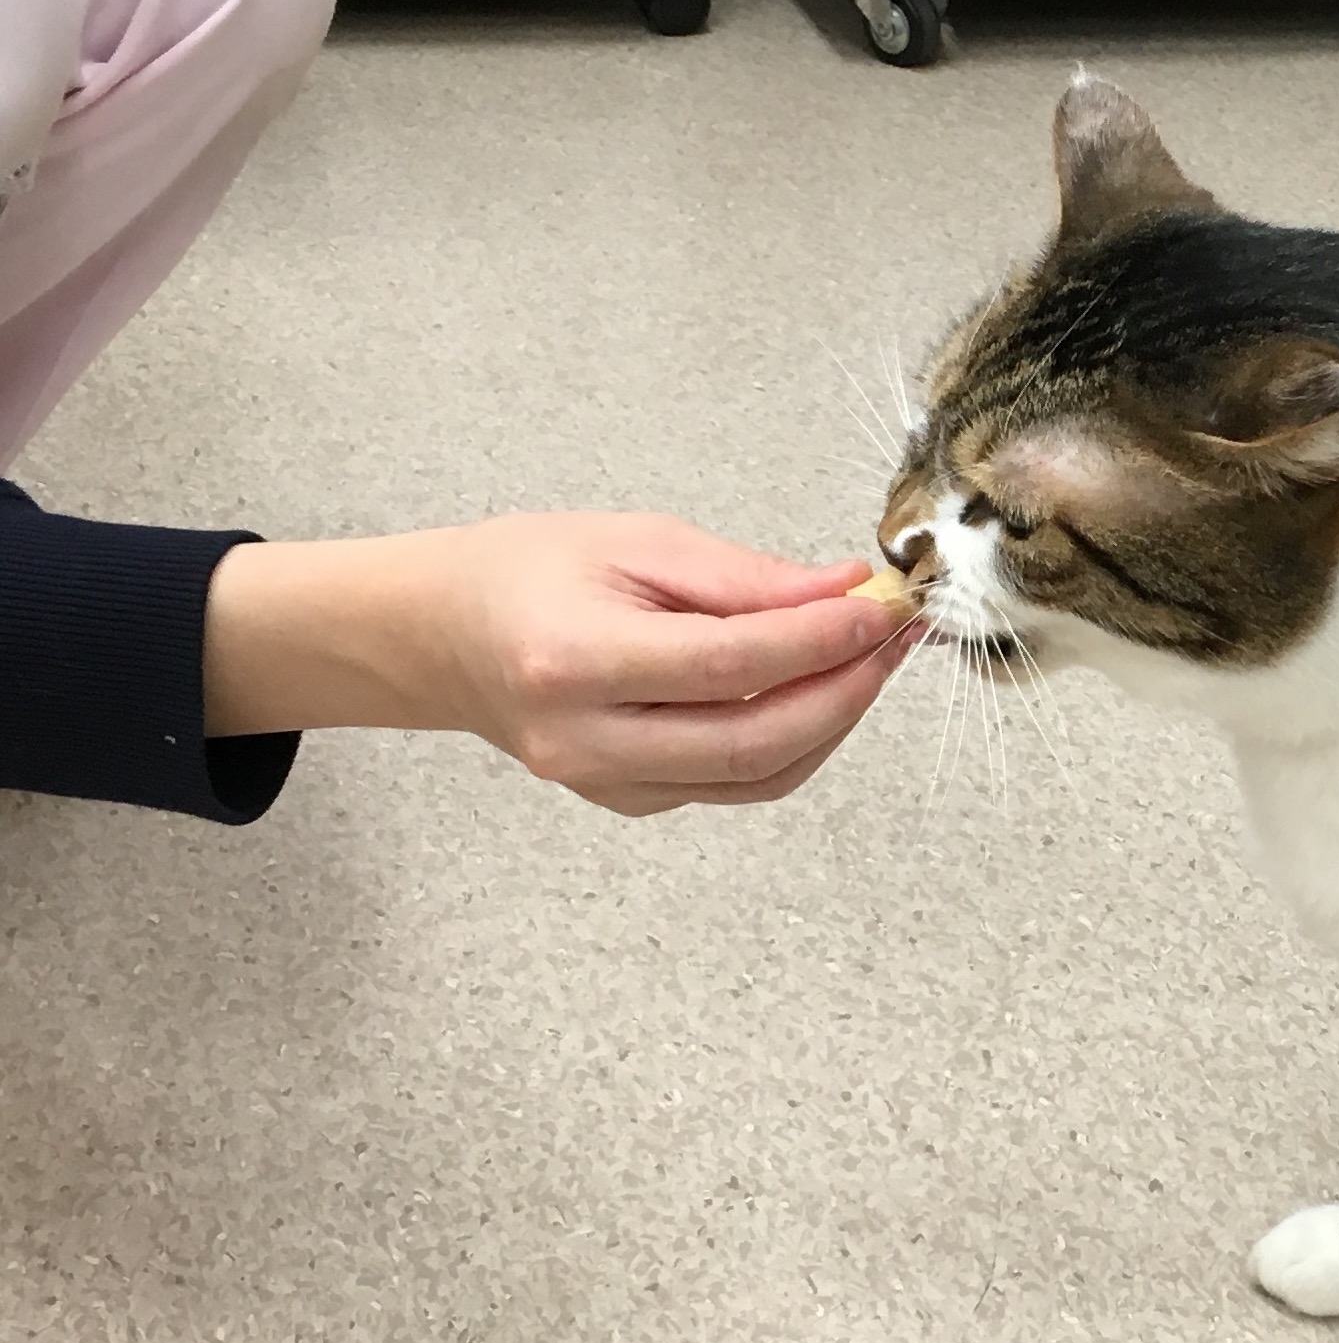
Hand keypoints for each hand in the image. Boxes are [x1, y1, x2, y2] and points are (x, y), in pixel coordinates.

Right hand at [204, 513, 920, 814]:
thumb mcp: (633, 541)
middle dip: (846, 693)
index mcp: (575, 661)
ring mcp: (604, 783)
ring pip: (756, 777)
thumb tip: (845, 591)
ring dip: (831, 722)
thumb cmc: (526, 572)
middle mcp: (587, 740)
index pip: (733, 665)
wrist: (439, 634)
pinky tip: (816, 689)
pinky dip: (791, 741)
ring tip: (870, 660)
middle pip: (754, 744)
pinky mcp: (626, 801)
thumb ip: (743, 577)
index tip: (883, 607)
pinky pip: (733, 784)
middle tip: (895, 640)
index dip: (823, 641)